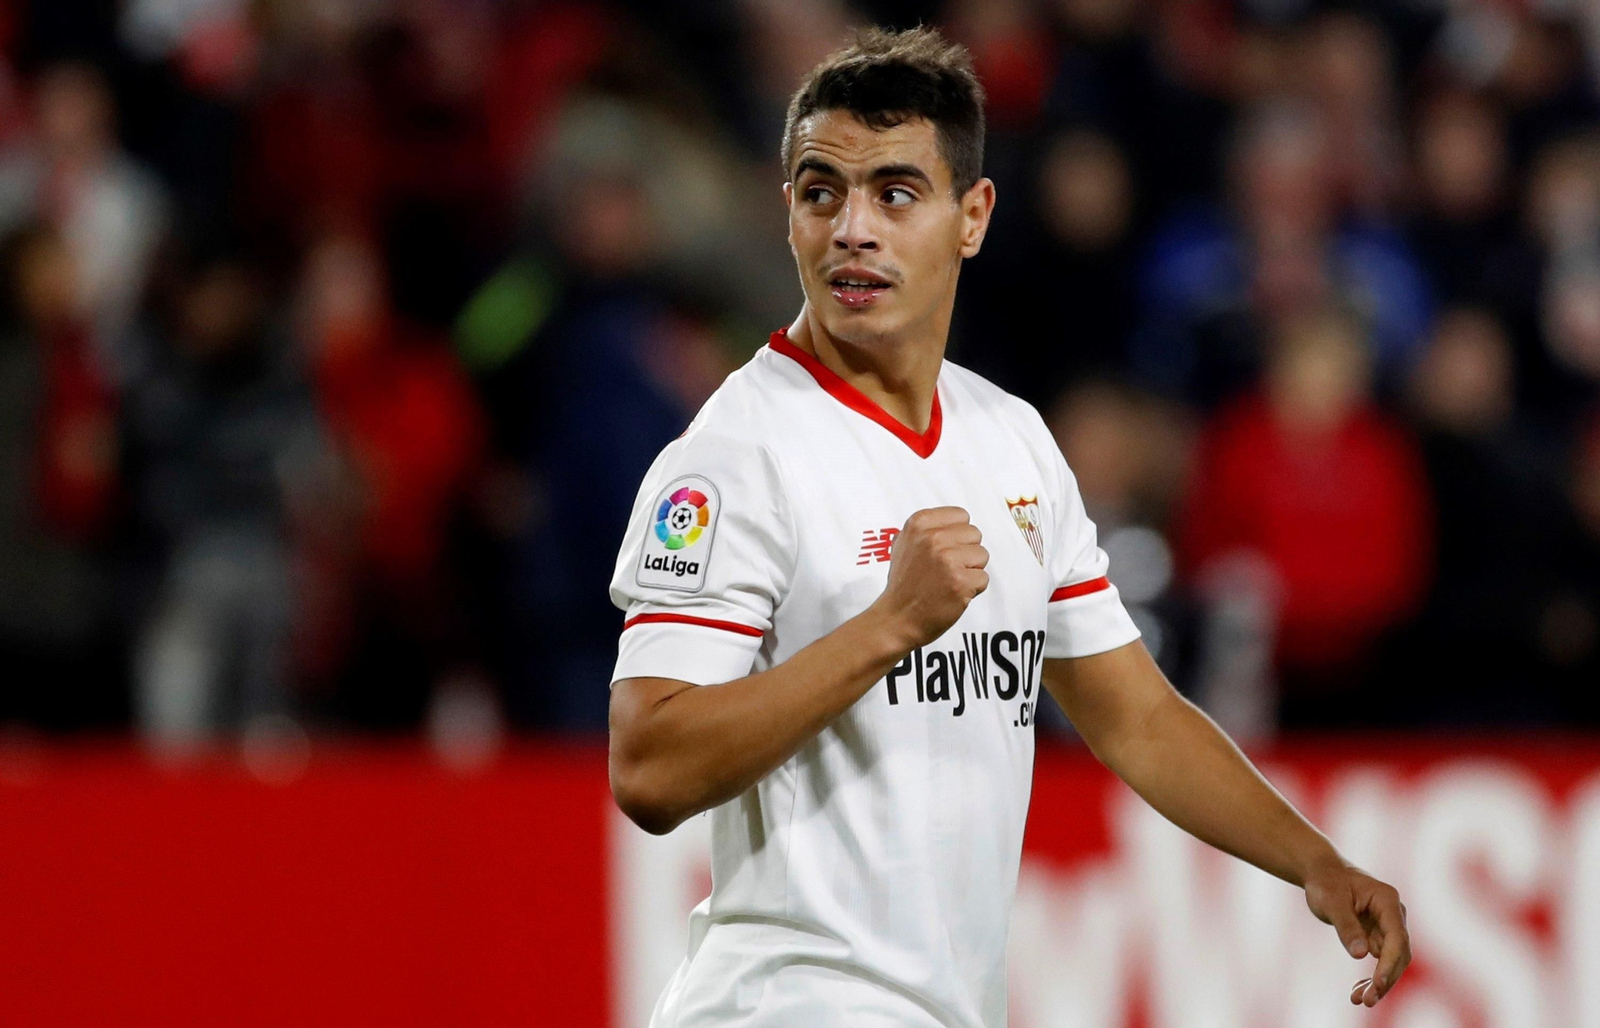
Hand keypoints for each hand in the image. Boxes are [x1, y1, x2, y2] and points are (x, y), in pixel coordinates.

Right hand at [871, 506, 988, 648]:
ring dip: (971, 571)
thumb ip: (927, 529)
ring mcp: (947, 560)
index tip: (944, 550)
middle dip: (966, 553)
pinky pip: (983, 578)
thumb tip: (951, 521)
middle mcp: (933, 538)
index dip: (957, 536)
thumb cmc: (903, 585)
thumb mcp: (904, 544)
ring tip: (949, 581)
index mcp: (919, 523)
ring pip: (982, 555)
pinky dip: (973, 590)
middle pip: (975, 534)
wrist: (896, 618)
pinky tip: (953, 594)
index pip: (961, 516)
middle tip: (946, 569)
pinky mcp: (960, 582)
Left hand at [1303, 861, 1410, 1006]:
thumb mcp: (1331, 902)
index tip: (1378, 984)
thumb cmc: (1326, 883)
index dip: (1389, 963)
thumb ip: (1346, 926)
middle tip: (1366, 1001)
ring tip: (1358, 1000)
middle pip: (1399, 953)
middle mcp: (1394, 914)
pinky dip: (1371, 975)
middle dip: (1385, 979)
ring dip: (1378, 982)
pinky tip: (1358, 990)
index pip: (1396, 937)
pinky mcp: (1379, 934)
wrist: (1322, 873)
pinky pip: (1381, 959)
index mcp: (1387, 900)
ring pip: (1391, 960)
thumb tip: (1362, 954)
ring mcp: (1388, 924)